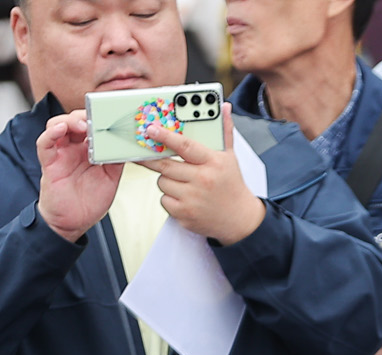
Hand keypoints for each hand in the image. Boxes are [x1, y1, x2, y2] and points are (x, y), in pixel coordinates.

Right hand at [36, 111, 120, 242]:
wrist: (74, 222)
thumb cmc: (89, 201)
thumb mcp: (111, 178)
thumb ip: (116, 160)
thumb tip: (126, 144)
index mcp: (88, 149)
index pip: (91, 125)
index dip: (99, 117)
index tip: (112, 115)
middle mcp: (73, 147)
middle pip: (75, 120)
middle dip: (86, 115)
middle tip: (97, 119)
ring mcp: (60, 153)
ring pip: (58, 125)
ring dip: (70, 120)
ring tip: (83, 124)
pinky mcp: (49, 162)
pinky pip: (44, 143)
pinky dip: (51, 133)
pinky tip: (61, 129)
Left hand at [144, 107, 265, 246]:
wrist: (239, 219)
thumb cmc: (231, 184)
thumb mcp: (230, 157)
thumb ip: (224, 131)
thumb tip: (225, 107)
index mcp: (213, 163)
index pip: (185, 146)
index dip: (165, 136)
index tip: (151, 129)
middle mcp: (202, 181)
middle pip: (166, 166)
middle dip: (151, 158)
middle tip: (142, 152)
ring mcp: (192, 199)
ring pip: (162, 183)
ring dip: (166, 179)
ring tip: (181, 180)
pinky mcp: (184, 215)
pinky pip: (164, 201)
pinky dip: (169, 198)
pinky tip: (183, 197)